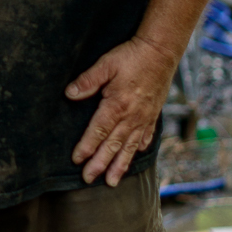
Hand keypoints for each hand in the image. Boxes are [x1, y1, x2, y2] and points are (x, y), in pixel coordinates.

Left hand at [66, 34, 174, 186]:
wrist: (161, 50)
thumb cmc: (132, 55)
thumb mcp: (106, 64)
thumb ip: (88, 80)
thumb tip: (70, 94)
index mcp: (117, 105)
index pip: (98, 131)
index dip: (87, 147)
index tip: (77, 160)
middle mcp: (132, 116)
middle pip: (112, 145)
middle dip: (100, 164)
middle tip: (89, 179)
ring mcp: (144, 117)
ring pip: (129, 147)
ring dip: (120, 165)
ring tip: (112, 181)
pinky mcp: (153, 114)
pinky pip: (145, 136)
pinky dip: (139, 148)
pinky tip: (135, 155)